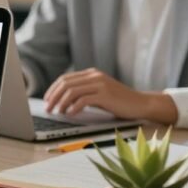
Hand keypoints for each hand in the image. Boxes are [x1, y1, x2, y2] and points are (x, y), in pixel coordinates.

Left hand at [43, 67, 170, 120]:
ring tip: (58, 112)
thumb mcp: (98, 93)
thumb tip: (61, 100)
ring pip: (72, 91)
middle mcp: (94, 76)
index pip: (65, 79)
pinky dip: (74, 107)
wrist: (141, 103)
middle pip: (66, 84)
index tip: (46, 100)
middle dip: (53, 97)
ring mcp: (100, 84)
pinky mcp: (106, 95)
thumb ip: (83, 92)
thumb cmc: (118, 101)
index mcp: (91, 73)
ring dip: (61, 103)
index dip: (52, 89)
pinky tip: (70, 114)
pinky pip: (84, 100)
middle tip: (48, 108)